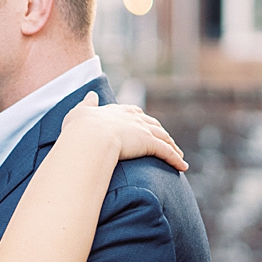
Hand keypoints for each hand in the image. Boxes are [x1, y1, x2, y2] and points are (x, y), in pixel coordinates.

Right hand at [62, 92, 187, 170]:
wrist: (88, 138)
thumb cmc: (80, 129)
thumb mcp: (79, 112)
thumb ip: (87, 104)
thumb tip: (92, 94)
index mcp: (118, 111)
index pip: (134, 113)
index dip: (141, 119)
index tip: (144, 124)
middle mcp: (133, 118)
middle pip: (153, 124)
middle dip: (160, 132)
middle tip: (166, 140)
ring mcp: (143, 130)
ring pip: (164, 137)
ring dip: (172, 146)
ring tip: (178, 155)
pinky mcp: (149, 144)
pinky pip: (167, 152)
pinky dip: (176, 159)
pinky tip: (182, 167)